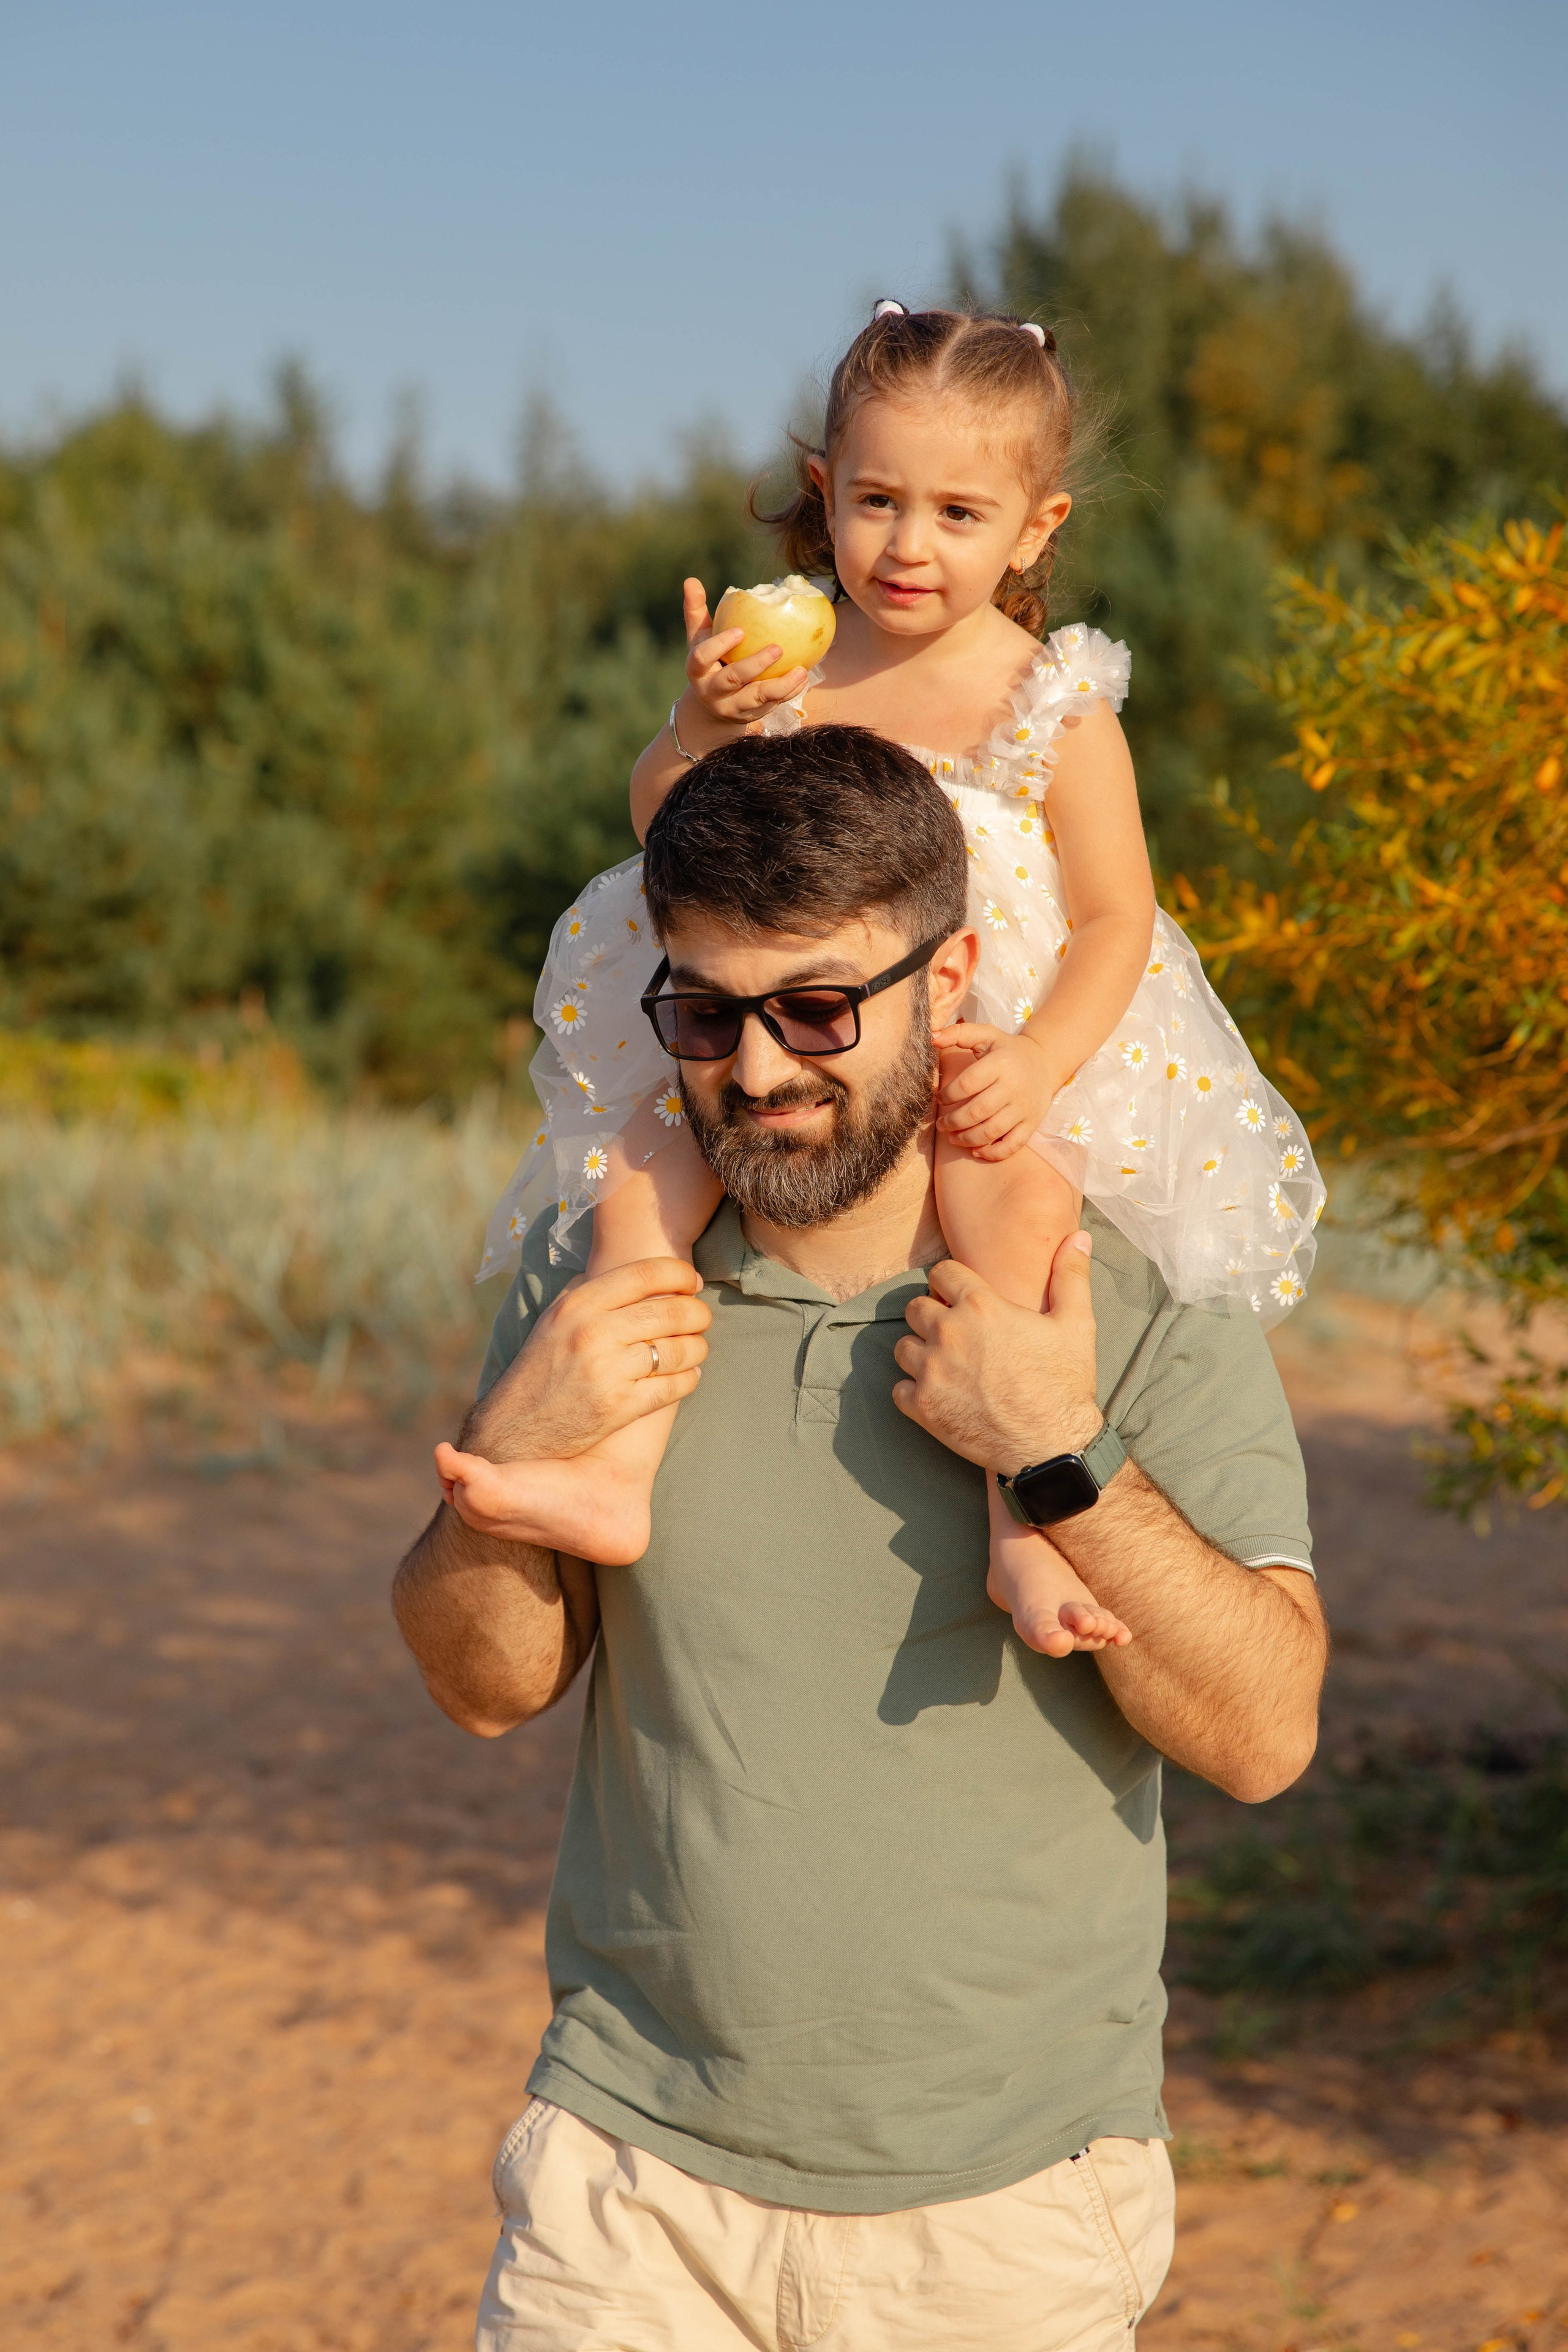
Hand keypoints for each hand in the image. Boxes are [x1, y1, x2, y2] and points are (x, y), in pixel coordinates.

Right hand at [455, 1258, 710, 1466]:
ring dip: (698, 1348)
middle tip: (702, 1318)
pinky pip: (673, 1387)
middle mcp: (592, 1333)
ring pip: (677, 1350)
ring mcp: (606, 1372)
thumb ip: (592, 1291)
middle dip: (698, 1314)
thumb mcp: (556, 1317)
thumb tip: (640, 1272)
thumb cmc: (541, 1367)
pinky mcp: (618, 1407)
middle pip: (671, 1312)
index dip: (681, 1275)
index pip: (646, 1274)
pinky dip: (690, 1379)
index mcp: (579, 1305)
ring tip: (697, 1348)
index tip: (693, 1283)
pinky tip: (690, 1375)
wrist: (514, 1427)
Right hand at [679, 577, 808, 741]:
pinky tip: (803, 677)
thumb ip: (696, 611)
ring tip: (801, 670)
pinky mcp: (750, 716)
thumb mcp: (699, 638)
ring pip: (756, 699)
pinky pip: (772, 705)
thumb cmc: (709, 660)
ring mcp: (731, 707)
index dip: (720, 645)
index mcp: (697, 670)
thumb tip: (690, 580)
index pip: (702, 657)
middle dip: (754, 665)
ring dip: (780, 685)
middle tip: (777, 648)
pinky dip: (789, 692)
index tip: (741, 631)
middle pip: (732, 679)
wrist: (711, 706)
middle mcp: (711, 691)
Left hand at [891, 1232, 1102, 1472]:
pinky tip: (938, 1394)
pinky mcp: (923, 1407)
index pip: (941, 1272)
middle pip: (915, 1307)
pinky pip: (898, 1389)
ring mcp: (932, 1371)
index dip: (950, 1282)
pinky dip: (912, 1391)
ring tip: (944, 1363)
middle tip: (953, 1333)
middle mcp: (949, 1333)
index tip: (959, 1296)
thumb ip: (1070, 1276)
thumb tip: (1077, 1236)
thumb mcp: (1076, 1324)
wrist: (1053, 1447)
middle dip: (931, 1314)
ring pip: (903, 1346)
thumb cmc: (1065, 1384)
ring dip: (919, 1351)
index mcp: (981, 1305)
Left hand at [932, 1024, 1058, 1160]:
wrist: (1045, 1062)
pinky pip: (1012, 1145)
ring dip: (967, 1139)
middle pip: (976, 1111)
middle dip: (952, 1122)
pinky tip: (977, 1151)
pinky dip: (993, 1153)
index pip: (967, 1084)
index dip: (947, 1095)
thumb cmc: (1007, 1050)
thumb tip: (931, 1036)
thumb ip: (958, 1033)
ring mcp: (1024, 1107)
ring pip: (991, 1131)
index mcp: (1000, 1064)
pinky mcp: (1032, 1123)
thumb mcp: (986, 1035)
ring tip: (953, 1138)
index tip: (939, 1098)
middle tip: (940, 1124)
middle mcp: (1013, 1087)